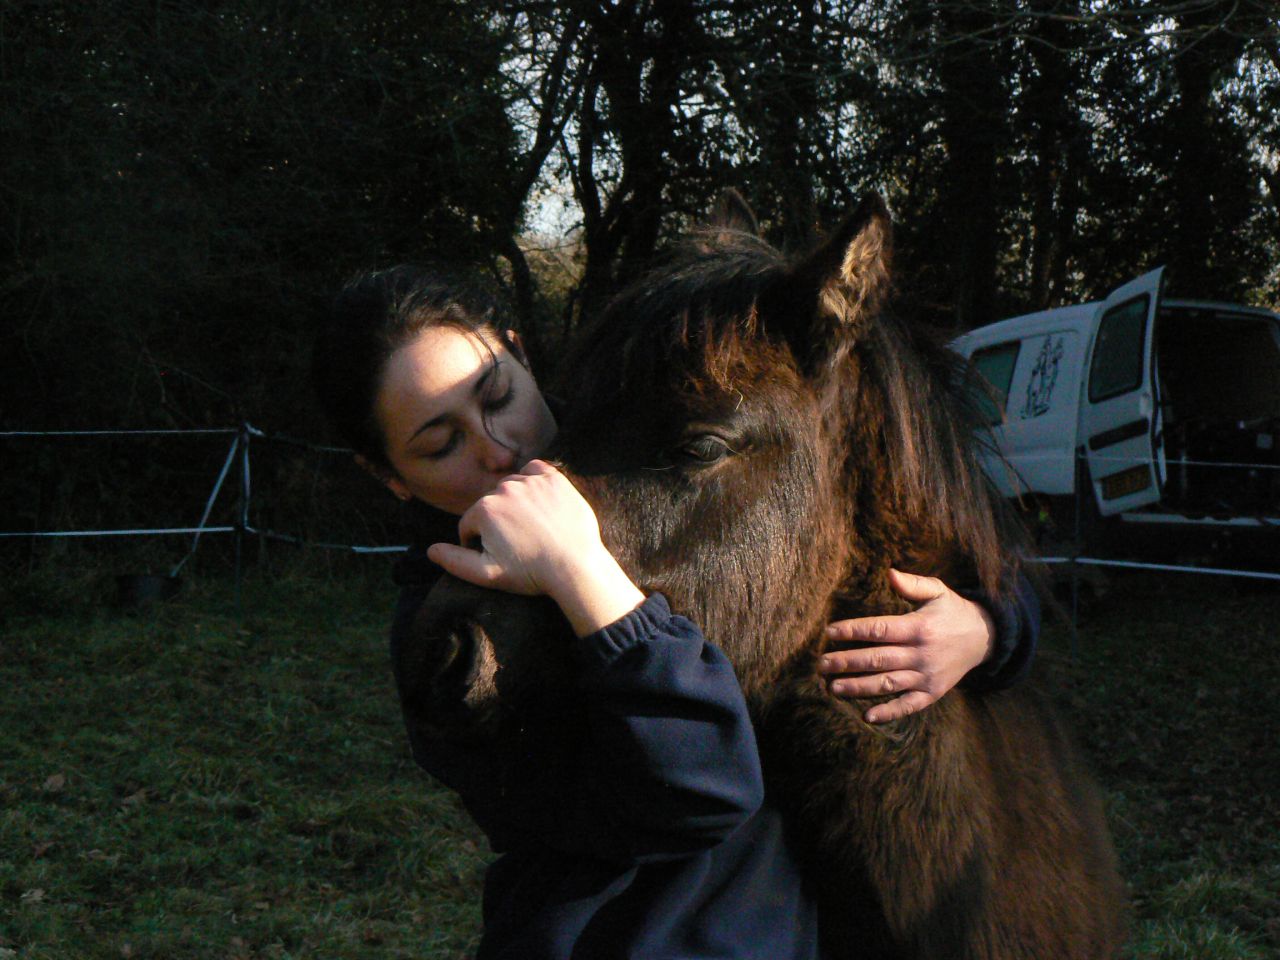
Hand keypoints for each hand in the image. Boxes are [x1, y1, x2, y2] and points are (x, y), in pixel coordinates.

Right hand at [427, 460, 643, 636]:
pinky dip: (533, 482)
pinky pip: (534, 471)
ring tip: (531, 529)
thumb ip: (455, 561)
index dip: (480, 543)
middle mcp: (504, 488)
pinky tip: (539, 504)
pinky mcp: (554, 478)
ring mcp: (531, 481)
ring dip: (515, 504)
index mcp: (484, 509)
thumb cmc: (531, 573)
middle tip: (518, 544)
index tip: (500, 556)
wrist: (576, 566)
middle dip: (497, 523)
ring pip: (511, 488)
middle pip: (490, 504)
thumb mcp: (487, 574)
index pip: (470, 524)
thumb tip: (430, 550)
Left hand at [818, 569, 995, 723]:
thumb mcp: (938, 591)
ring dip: (859, 687)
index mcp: (918, 627)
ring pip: (888, 683)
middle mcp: (921, 653)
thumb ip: (913, 584)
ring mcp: (927, 676)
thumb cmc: (952, 611)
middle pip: (878, 658)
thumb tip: (889, 573)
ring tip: (833, 687)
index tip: (829, 632)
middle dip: (847, 662)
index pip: (879, 629)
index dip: (853, 631)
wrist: (984, 638)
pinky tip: (867, 716)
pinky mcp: (932, 693)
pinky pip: (909, 705)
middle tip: (821, 664)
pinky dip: (889, 712)